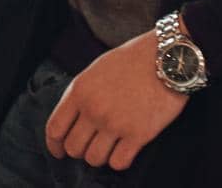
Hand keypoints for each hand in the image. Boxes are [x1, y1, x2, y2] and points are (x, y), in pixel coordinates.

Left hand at [44, 29, 188, 170]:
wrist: (167, 57)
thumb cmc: (133, 60)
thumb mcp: (96, 70)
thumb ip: (81, 94)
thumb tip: (72, 119)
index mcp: (80, 91)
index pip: (54, 129)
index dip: (54, 145)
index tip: (59, 151)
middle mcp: (94, 109)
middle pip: (73, 148)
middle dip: (80, 150)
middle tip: (90, 145)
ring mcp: (115, 123)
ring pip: (94, 159)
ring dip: (100, 156)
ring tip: (109, 147)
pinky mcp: (138, 134)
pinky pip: (118, 163)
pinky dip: (119, 160)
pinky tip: (125, 150)